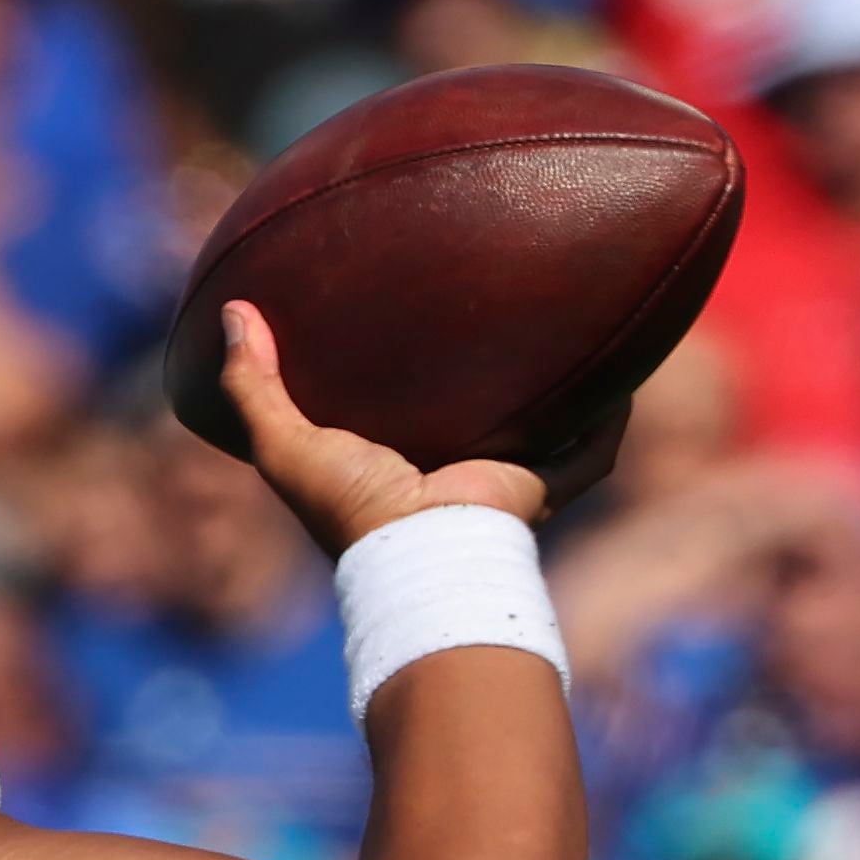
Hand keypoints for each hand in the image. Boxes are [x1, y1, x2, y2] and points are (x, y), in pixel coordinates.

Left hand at [218, 299, 624, 555]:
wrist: (417, 548)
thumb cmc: (348, 503)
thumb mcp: (282, 441)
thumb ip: (251, 383)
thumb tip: (234, 311)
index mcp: (391, 465)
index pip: (399, 413)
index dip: (402, 374)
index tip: (404, 320)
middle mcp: (449, 470)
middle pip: (477, 416)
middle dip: (490, 375)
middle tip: (497, 315)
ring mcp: (500, 480)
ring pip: (540, 429)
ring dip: (558, 392)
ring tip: (572, 331)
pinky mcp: (542, 486)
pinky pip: (590, 451)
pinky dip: (609, 422)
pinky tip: (625, 378)